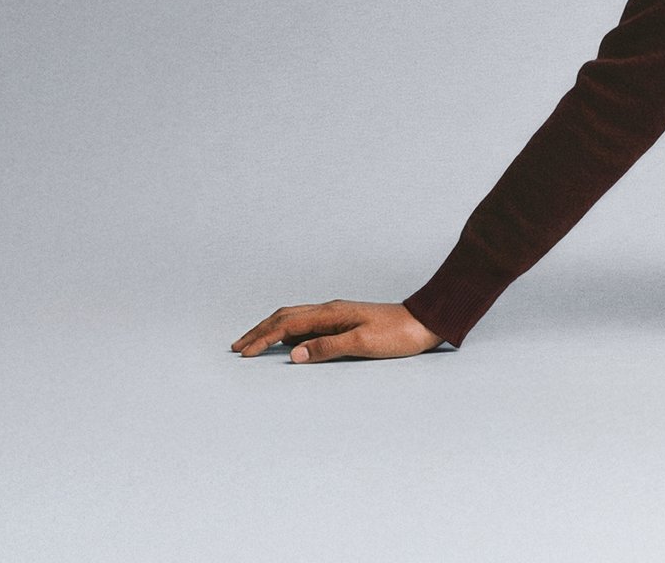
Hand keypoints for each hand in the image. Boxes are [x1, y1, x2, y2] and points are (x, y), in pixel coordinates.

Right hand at [231, 299, 443, 363]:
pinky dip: (290, 331)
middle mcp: (331, 310)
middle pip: (285, 317)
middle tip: (238, 346)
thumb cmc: (398, 334)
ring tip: (255, 341)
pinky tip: (288, 341)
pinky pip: (309, 323)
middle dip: (259, 331)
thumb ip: (328, 347)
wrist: (426, 322)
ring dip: (272, 329)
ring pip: (295, 318)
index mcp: (331, 314)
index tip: (244, 352)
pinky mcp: (345, 321)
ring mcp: (338, 314)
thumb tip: (294, 354)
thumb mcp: (363, 344)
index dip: (263, 338)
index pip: (287, 325)